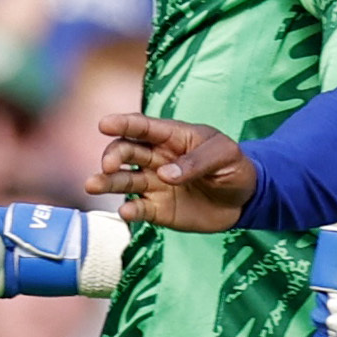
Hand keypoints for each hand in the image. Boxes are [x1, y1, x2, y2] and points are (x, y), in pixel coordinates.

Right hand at [99, 114, 258, 231]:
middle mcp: (156, 158)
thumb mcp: (225, 156)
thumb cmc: (234, 167)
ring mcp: (154, 184)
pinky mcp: (157, 209)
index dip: (122, 124)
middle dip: (113, 155)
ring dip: (107, 182)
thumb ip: (197, 162)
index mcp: (172, 137)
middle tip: (107, 165)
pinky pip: (139, 209)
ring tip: (92, 186)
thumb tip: (165, 175)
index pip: (143, 127)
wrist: (244, 199)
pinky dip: (130, 211)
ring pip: (124, 180)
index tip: (104, 124)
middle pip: (126, 151)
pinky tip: (126, 213)